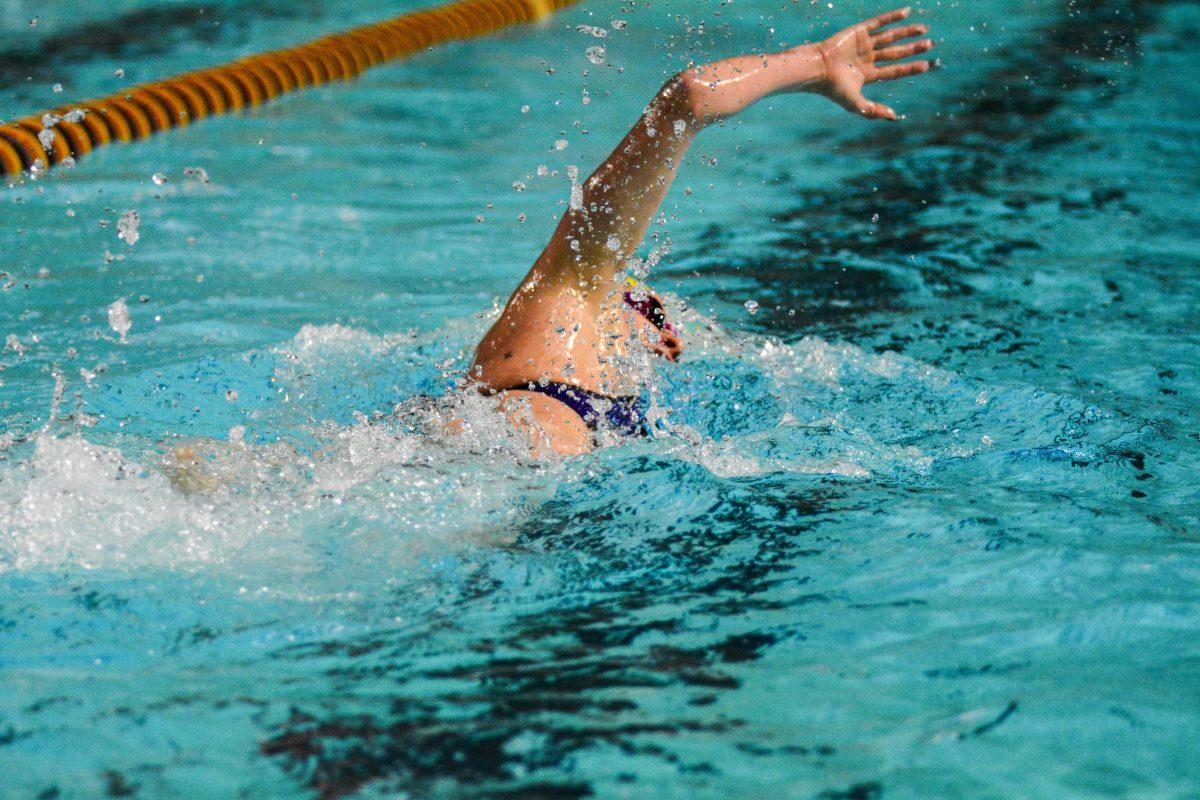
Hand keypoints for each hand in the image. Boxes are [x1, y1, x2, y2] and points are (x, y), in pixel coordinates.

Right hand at [811, 7, 933, 120]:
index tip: (927, 65)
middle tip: (931, 44)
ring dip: (907, 32)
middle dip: (913, 49)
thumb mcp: (855, 104)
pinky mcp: (858, 32)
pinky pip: (879, 22)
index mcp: (867, 74)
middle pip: (896, 53)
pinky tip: (907, 13)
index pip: (894, 70)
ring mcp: (864, 44)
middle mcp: (868, 58)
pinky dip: (892, 17)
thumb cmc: (833, 89)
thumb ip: (873, 111)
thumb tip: (894, 117)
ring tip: (924, 29)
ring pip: (890, 37)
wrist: (817, 69)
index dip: (910, 68)